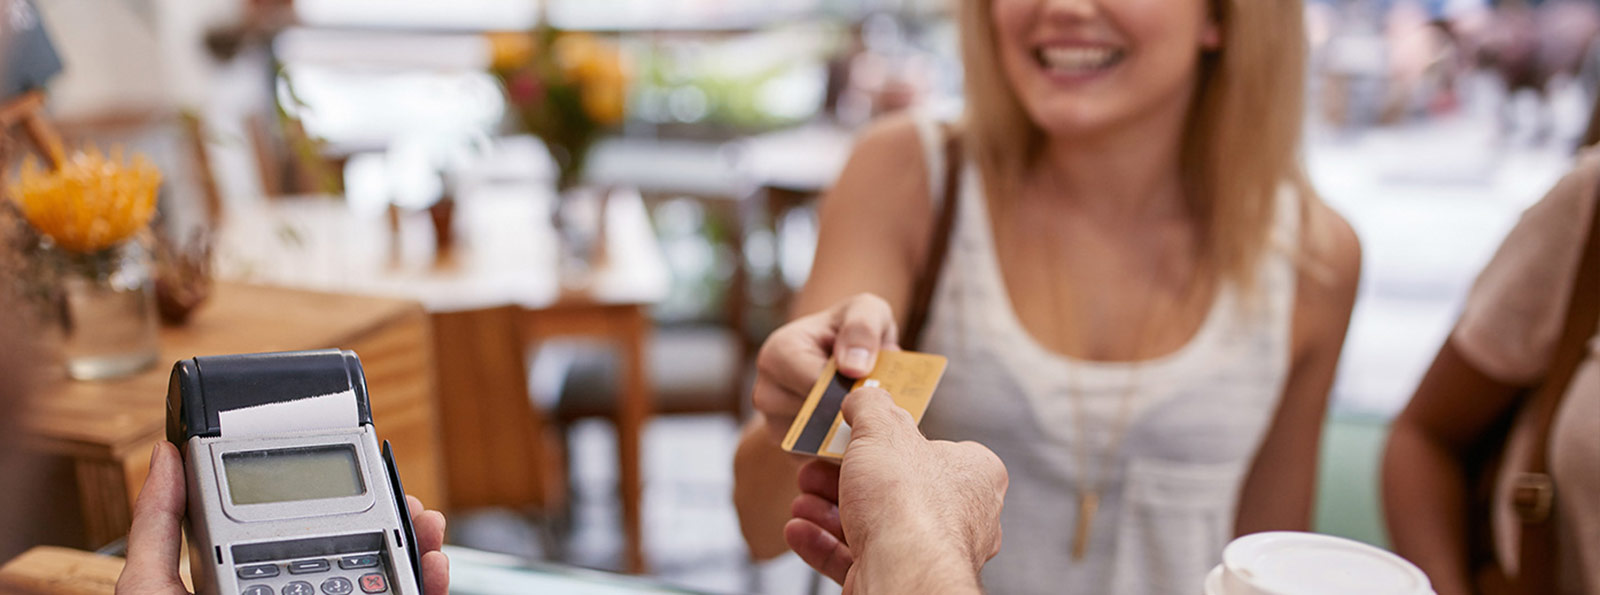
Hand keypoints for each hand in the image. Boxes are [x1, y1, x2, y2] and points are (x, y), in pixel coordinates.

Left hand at [116, 442, 450, 593]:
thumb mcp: (152, 590)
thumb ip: (157, 527)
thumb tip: (164, 459)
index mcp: (249, 584)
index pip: (296, 533)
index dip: (332, 500)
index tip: (353, 476)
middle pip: (356, 552)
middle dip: (389, 519)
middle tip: (404, 500)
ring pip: (387, 581)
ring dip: (416, 549)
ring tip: (426, 528)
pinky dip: (425, 587)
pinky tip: (430, 570)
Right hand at [752, 293, 899, 441]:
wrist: (847, 355)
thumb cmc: (856, 330)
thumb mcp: (868, 311)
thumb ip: (863, 327)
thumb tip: (853, 366)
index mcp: (778, 353)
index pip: (814, 386)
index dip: (849, 389)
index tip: (874, 386)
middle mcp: (766, 392)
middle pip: (814, 419)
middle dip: (850, 414)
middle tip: (879, 404)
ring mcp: (774, 424)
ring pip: (816, 444)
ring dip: (849, 435)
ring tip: (868, 414)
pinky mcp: (790, 450)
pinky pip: (818, 462)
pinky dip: (844, 452)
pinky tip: (860, 431)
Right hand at [783, 388, 1006, 593]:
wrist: (901, 574)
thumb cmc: (907, 503)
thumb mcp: (883, 429)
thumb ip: (871, 406)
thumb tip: (863, 397)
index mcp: (973, 476)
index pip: (935, 448)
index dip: (889, 440)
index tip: (853, 435)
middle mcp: (961, 518)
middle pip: (893, 488)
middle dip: (843, 478)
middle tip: (814, 468)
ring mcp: (929, 553)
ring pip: (873, 525)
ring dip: (827, 511)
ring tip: (801, 498)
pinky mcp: (899, 578)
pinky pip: (857, 558)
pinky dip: (824, 543)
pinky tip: (798, 529)